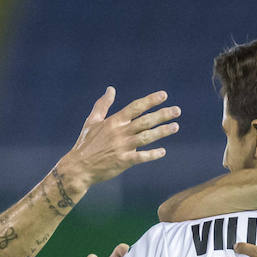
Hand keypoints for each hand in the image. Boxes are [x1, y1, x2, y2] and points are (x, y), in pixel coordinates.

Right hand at [60, 88, 179, 190]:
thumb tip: (111, 89)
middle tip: (177, 110)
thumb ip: (103, 104)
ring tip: (175, 126)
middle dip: (162, 114)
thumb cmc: (85, 143)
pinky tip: (163, 151)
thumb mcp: (92, 120)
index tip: (164, 95)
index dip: (150, 100)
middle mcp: (120, 132)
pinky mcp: (123, 161)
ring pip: (146, 137)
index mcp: (114, 121)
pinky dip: (152, 154)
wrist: (79, 167)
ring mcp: (122, 147)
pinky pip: (141, 157)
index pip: (136, 107)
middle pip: (145, 121)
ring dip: (162, 131)